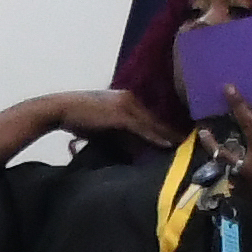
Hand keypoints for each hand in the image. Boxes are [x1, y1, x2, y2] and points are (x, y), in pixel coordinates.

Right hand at [46, 88, 176, 149]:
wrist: (61, 108)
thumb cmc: (79, 118)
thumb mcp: (104, 128)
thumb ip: (120, 136)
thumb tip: (134, 152)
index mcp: (127, 99)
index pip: (150, 116)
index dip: (164, 128)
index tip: (178, 139)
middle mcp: (130, 98)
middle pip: (156, 118)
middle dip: (172, 131)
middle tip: (190, 143)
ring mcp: (126, 104)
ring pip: (152, 123)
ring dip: (168, 135)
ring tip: (184, 146)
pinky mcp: (121, 113)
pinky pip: (142, 128)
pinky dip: (155, 137)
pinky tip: (167, 145)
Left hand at [218, 94, 251, 242]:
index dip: (245, 102)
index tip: (233, 89)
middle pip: (244, 126)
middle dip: (234, 107)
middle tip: (224, 91)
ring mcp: (248, 173)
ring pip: (225, 153)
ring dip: (212, 142)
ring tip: (203, 131)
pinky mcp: (242, 186)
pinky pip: (230, 171)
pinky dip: (226, 164)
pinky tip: (218, 157)